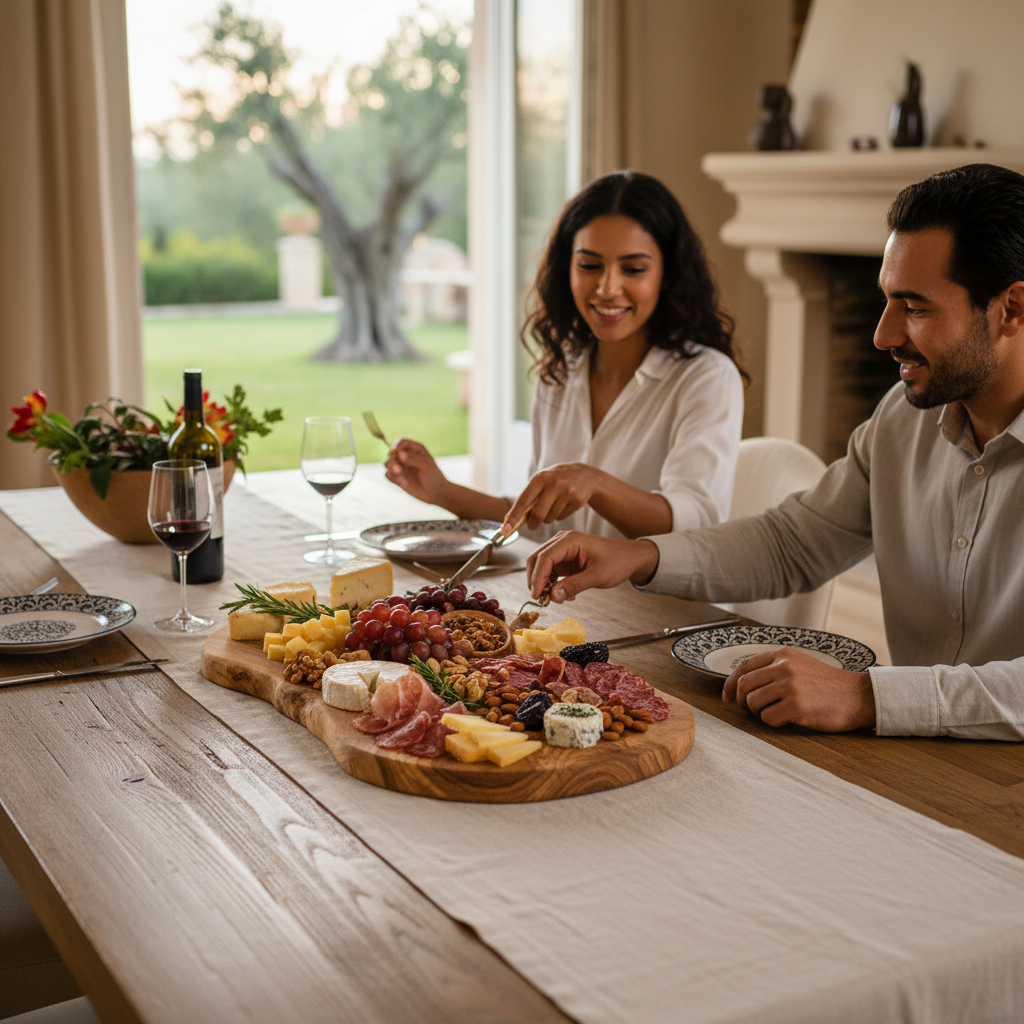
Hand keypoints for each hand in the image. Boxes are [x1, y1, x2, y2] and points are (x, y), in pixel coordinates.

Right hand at [384, 439, 448, 505]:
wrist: (436, 493)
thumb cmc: (434, 477)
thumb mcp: (426, 466)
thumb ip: (413, 459)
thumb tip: (399, 453)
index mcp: (415, 449)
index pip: (401, 443)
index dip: (395, 446)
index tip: (393, 453)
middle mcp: (406, 456)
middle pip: (392, 453)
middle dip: (393, 461)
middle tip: (398, 470)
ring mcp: (401, 467)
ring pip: (388, 463)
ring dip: (391, 469)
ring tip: (401, 478)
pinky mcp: (398, 477)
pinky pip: (388, 475)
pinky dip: (392, 478)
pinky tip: (402, 483)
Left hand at [503, 463, 602, 533]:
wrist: (584, 475)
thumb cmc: (555, 481)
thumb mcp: (541, 482)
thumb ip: (528, 498)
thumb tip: (510, 520)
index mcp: (540, 478)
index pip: (523, 500)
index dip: (513, 516)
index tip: (505, 530)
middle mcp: (554, 483)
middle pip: (538, 514)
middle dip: (533, 523)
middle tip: (532, 525)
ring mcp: (567, 491)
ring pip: (550, 518)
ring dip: (547, 518)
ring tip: (552, 507)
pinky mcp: (578, 500)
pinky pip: (562, 517)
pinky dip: (559, 516)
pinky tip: (563, 505)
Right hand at [526, 531, 659, 601]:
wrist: (629, 558)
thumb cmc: (617, 562)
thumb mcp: (597, 576)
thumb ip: (574, 586)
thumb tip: (552, 596)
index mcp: (570, 540)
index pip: (545, 558)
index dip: (537, 577)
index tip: (537, 596)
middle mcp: (562, 541)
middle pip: (537, 559)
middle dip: (536, 580)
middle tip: (542, 599)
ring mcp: (562, 550)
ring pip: (541, 566)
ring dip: (544, 583)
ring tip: (556, 599)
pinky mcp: (564, 559)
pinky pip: (550, 571)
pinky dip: (552, 584)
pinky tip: (565, 595)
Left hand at [722, 647, 875, 732]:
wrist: (859, 696)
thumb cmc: (828, 685)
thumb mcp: (800, 664)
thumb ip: (774, 668)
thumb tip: (741, 684)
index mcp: (783, 655)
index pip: (743, 666)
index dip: (730, 683)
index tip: (726, 697)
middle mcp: (784, 667)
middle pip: (744, 686)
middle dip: (742, 702)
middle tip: (752, 711)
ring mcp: (790, 686)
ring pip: (753, 703)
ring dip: (759, 713)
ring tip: (776, 713)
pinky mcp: (797, 706)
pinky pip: (768, 719)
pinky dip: (773, 723)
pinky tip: (787, 720)